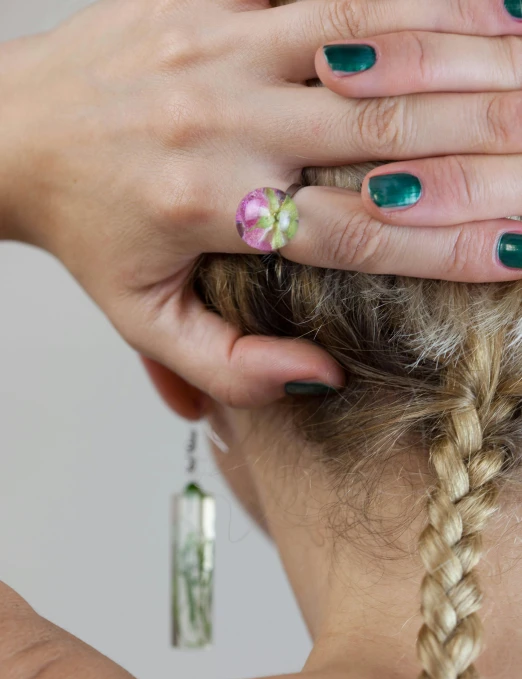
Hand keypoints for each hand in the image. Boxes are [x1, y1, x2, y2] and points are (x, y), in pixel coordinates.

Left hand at [2, 0, 521, 411]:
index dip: (447, 243)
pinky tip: (469, 4)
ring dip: (461, 53)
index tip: (517, 248)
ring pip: (365, 41)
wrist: (16, 133)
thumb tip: (320, 377)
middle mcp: (222, 122)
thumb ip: (230, 364)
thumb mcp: (145, 320)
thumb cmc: (91, 229)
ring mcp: (218, 47)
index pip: (356, 233)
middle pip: (383, 131)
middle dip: (486, 140)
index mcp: (210, 208)